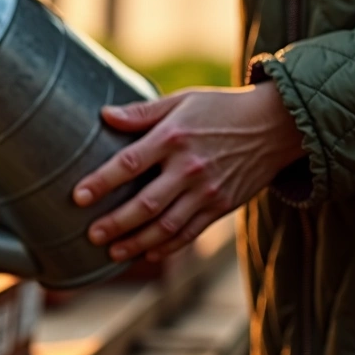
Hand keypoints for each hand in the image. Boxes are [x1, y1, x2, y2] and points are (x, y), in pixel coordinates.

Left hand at [72, 83, 305, 261]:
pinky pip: (190, 232)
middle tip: (91, 235)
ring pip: (167, 225)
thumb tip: (104, 114)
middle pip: (146, 203)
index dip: (101, 181)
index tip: (78, 197)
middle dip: (116, 223)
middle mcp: (190, 167)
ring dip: (137, 242)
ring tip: (112, 252)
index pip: (129, 163)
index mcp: (174, 137)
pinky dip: (168, 247)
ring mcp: (208, 191)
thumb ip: (142, 112)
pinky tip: (147, 253)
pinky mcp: (222, 206)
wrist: (277, 125)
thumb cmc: (221, 109)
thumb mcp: (182, 101)